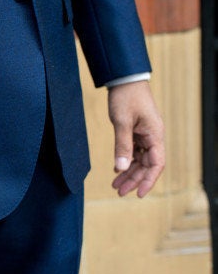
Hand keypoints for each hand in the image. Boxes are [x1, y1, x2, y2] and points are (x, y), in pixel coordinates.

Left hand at [108, 80, 164, 196]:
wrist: (124, 80)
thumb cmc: (126, 98)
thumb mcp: (122, 123)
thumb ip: (122, 146)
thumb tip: (120, 169)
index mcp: (155, 135)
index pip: (156, 164)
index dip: (148, 180)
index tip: (138, 194)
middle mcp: (153, 137)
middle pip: (147, 165)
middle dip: (134, 180)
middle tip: (119, 192)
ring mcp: (145, 135)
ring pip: (139, 160)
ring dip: (128, 173)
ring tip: (115, 186)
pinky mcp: (136, 132)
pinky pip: (134, 152)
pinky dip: (125, 162)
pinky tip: (116, 170)